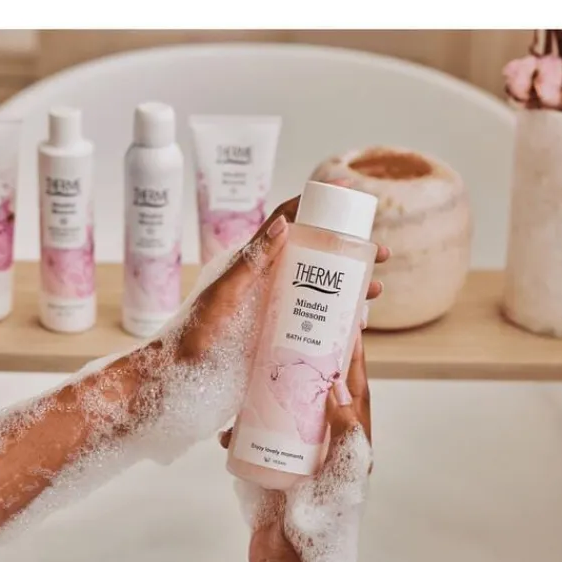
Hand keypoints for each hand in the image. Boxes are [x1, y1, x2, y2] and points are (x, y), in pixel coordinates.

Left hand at [176, 187, 389, 363]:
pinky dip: (336, 316)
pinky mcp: (277, 330)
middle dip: (350, 251)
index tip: (347, 192)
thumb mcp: (224, 292)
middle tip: (380, 255)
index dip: (315, 202)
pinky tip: (355, 324)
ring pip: (318, 287)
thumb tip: (285, 223)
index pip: (287, 220)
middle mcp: (267, 278)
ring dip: (350, 286)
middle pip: (314, 254)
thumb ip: (251, 260)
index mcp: (253, 260)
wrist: (181, 369)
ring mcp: (273, 304)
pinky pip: (312, 317)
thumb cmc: (195, 329)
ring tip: (377, 291)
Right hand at [220, 331, 372, 561]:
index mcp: (351, 445)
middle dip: (306, 365)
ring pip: (282, 412)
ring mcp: (294, 456)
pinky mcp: (268, 470)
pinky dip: (239, 432)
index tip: (346, 327)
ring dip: (268, 393)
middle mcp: (323, 445)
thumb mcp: (344, 477)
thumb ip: (347, 433)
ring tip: (254, 370)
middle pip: (316, 395)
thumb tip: (337, 387)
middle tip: (292, 334)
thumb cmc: (326, 529)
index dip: (353, 360)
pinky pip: (253, 440)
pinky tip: (227, 428)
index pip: (354, 392)